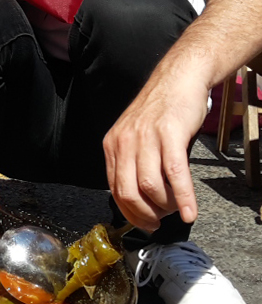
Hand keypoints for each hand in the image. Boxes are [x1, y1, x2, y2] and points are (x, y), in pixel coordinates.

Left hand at [103, 74, 207, 231]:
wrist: (177, 80)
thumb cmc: (159, 111)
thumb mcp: (134, 136)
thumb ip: (131, 162)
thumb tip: (138, 198)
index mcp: (112, 145)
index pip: (113, 189)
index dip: (129, 212)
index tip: (143, 223)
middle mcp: (124, 142)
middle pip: (127, 192)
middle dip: (144, 216)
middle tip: (158, 223)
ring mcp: (146, 138)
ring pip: (150, 187)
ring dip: (165, 207)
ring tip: (176, 210)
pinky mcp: (170, 135)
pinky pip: (174, 174)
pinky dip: (183, 198)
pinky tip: (190, 212)